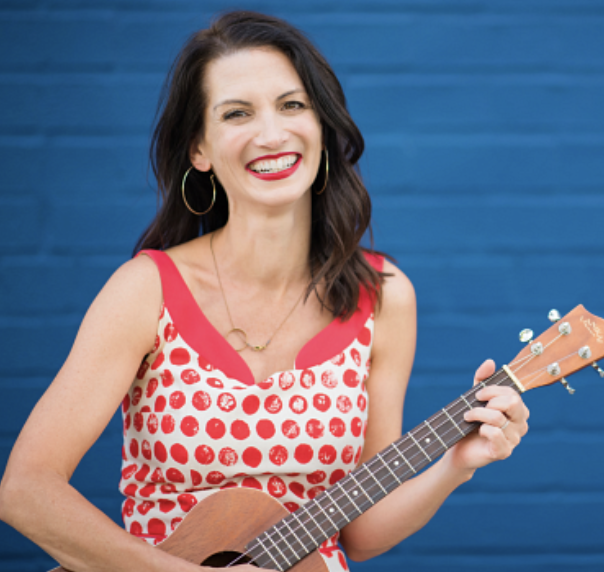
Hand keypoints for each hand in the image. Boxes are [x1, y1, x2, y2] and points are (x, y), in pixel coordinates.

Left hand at [444, 359, 529, 473]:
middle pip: (513, 403)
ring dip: (477, 414)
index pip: (512, 393)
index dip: (492, 390)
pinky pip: (496, 434)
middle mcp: (520, 424)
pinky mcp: (504, 452)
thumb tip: (490, 362)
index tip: (477, 394)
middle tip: (474, 406)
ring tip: (468, 417)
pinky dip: (483, 429)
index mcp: (518, 410)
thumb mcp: (475, 397)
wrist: (460, 448)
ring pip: (498, 417)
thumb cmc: (471, 422)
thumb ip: (482, 379)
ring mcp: (514, 439)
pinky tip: (478, 431)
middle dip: (489, 401)